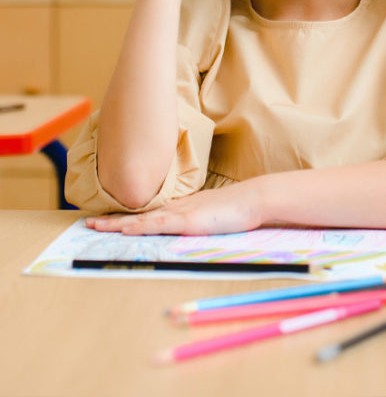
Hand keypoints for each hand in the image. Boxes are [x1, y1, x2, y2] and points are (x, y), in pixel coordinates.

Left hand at [85, 181, 261, 235]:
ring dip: (119, 223)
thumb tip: (191, 228)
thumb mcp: (214, 215)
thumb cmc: (239, 209)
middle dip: (114, 219)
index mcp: (184, 208)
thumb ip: (200, 220)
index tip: (110, 220)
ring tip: (96, 226)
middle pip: (140, 214)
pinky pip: (159, 224)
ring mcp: (182, 213)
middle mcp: (178, 208)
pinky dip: (141, 227)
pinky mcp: (189, 221)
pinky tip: (126, 229)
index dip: (129, 217)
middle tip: (89, 223)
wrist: (254, 198)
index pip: (150, 213)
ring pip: (144, 219)